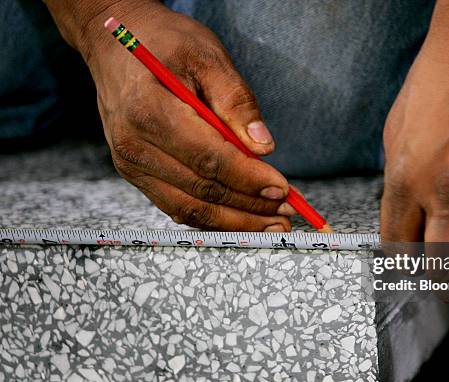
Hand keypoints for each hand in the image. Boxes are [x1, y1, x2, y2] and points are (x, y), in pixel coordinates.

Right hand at [45, 1, 294, 230]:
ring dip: (235, 222)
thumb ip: (236, 101)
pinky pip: (176, 207)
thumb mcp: (207, 56)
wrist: (114, 45)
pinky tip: (240, 218)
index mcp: (150, 110)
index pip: (209, 158)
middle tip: (287, 213)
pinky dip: (211, 218)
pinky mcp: (135, 173)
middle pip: (202, 190)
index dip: (249, 179)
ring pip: (190, 208)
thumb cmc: (164, 43)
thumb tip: (263, 147)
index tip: (283, 189)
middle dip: (250, 206)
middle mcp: (134, 145)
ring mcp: (130, 164)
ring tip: (271, 224)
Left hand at [381, 9, 448, 273]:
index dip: (403, 266)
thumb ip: (400, 173)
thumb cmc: (436, 80)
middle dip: (447, 287)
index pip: (398, 243)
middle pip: (443, 262)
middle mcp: (447, 191)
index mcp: (406, 180)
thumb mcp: (395, 130)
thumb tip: (404, 203)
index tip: (412, 271)